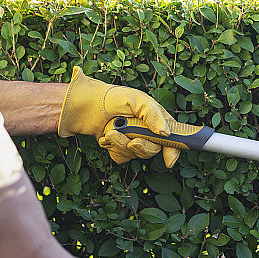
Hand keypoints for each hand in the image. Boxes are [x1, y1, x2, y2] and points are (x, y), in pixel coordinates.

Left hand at [57, 67, 180, 166]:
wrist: (86, 105)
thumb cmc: (113, 98)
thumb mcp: (137, 100)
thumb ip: (153, 115)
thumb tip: (165, 133)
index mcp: (156, 119)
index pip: (172, 137)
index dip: (173, 150)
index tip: (170, 159)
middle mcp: (146, 131)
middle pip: (153, 149)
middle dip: (142, 147)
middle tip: (132, 141)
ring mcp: (132, 140)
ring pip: (135, 155)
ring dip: (122, 144)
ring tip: (111, 132)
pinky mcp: (119, 148)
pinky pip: (122, 158)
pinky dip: (113, 149)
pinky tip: (107, 137)